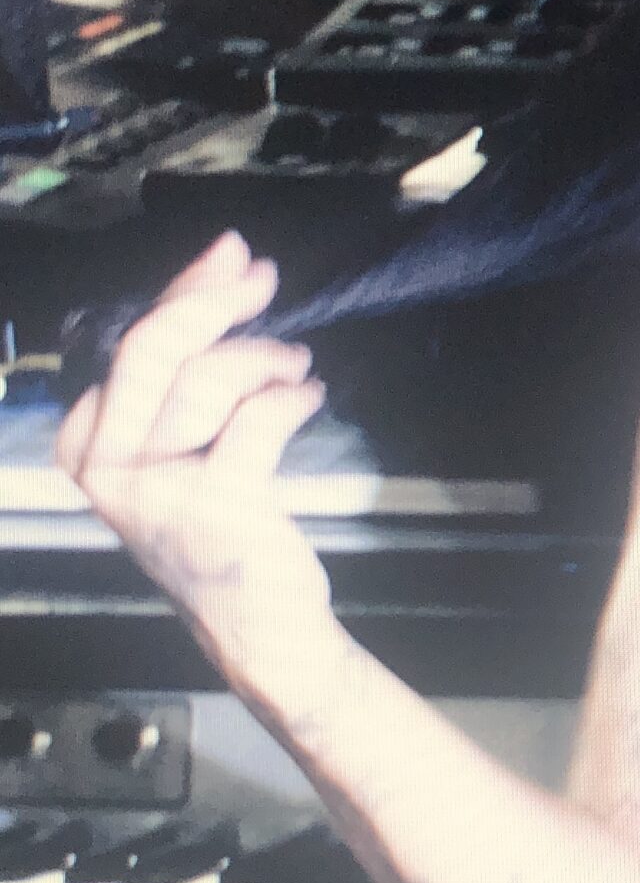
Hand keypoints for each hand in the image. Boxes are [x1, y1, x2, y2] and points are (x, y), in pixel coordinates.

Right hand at [55, 230, 333, 671]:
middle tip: (262, 274)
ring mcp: (153, 488)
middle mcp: (105, 466)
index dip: (183, 293)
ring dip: (265, 356)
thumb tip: (224, 273)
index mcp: (86, 445)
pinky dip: (292, 396)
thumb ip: (184, 376)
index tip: (229, 260)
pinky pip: (257, 418)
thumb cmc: (223, 528)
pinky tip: (309, 395)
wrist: (258, 622)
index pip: (127, 345)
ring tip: (297, 364)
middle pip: (150, 350)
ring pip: (207, 379)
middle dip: (212, 300)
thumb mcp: (181, 449)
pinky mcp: (213, 503)